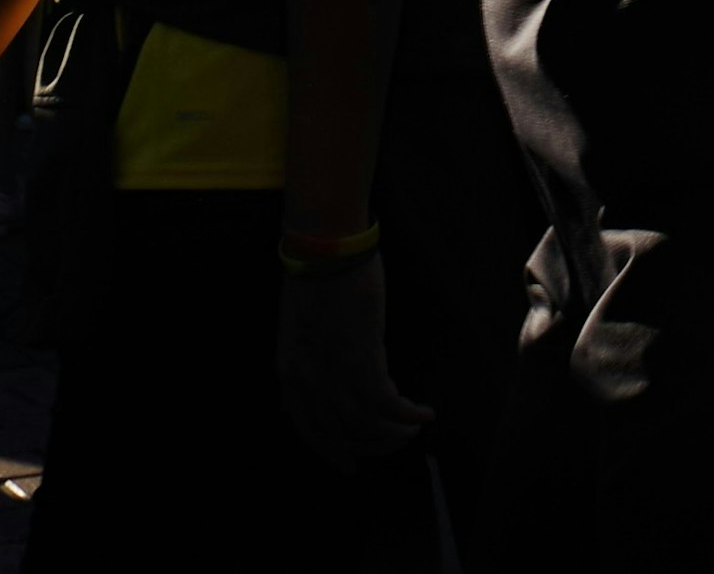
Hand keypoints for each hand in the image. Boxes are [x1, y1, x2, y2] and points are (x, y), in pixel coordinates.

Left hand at [275, 254, 432, 468]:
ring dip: (392, 434)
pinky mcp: (364, 362)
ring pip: (366, 427)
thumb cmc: (318, 275)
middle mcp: (309, 383)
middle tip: (393, 445)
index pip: (307, 428)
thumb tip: (336, 373)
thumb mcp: (304, 326)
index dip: (329, 450)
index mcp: (289, 372)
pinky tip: (423, 413)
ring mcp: (335, 375)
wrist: (326, 248)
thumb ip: (313, 356)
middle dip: (369, 447)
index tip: (348, 464)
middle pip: (340, 434)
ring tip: (411, 430)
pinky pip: (389, 406)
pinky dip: (409, 415)